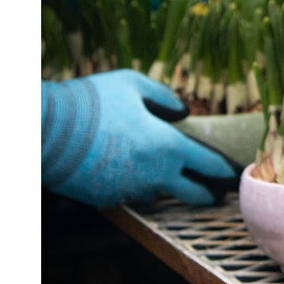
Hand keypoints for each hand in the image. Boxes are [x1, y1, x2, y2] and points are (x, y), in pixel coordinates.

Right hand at [41, 70, 240, 208]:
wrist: (49, 128)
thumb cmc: (93, 100)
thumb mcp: (132, 83)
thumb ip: (163, 97)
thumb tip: (183, 113)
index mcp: (166, 145)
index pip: (207, 164)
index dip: (224, 170)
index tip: (234, 175)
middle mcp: (154, 174)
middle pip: (193, 194)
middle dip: (207, 194)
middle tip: (215, 193)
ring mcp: (131, 191)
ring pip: (157, 191)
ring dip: (161, 182)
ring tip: (154, 165)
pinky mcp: (109, 200)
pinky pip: (129, 192)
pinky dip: (131, 181)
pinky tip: (120, 164)